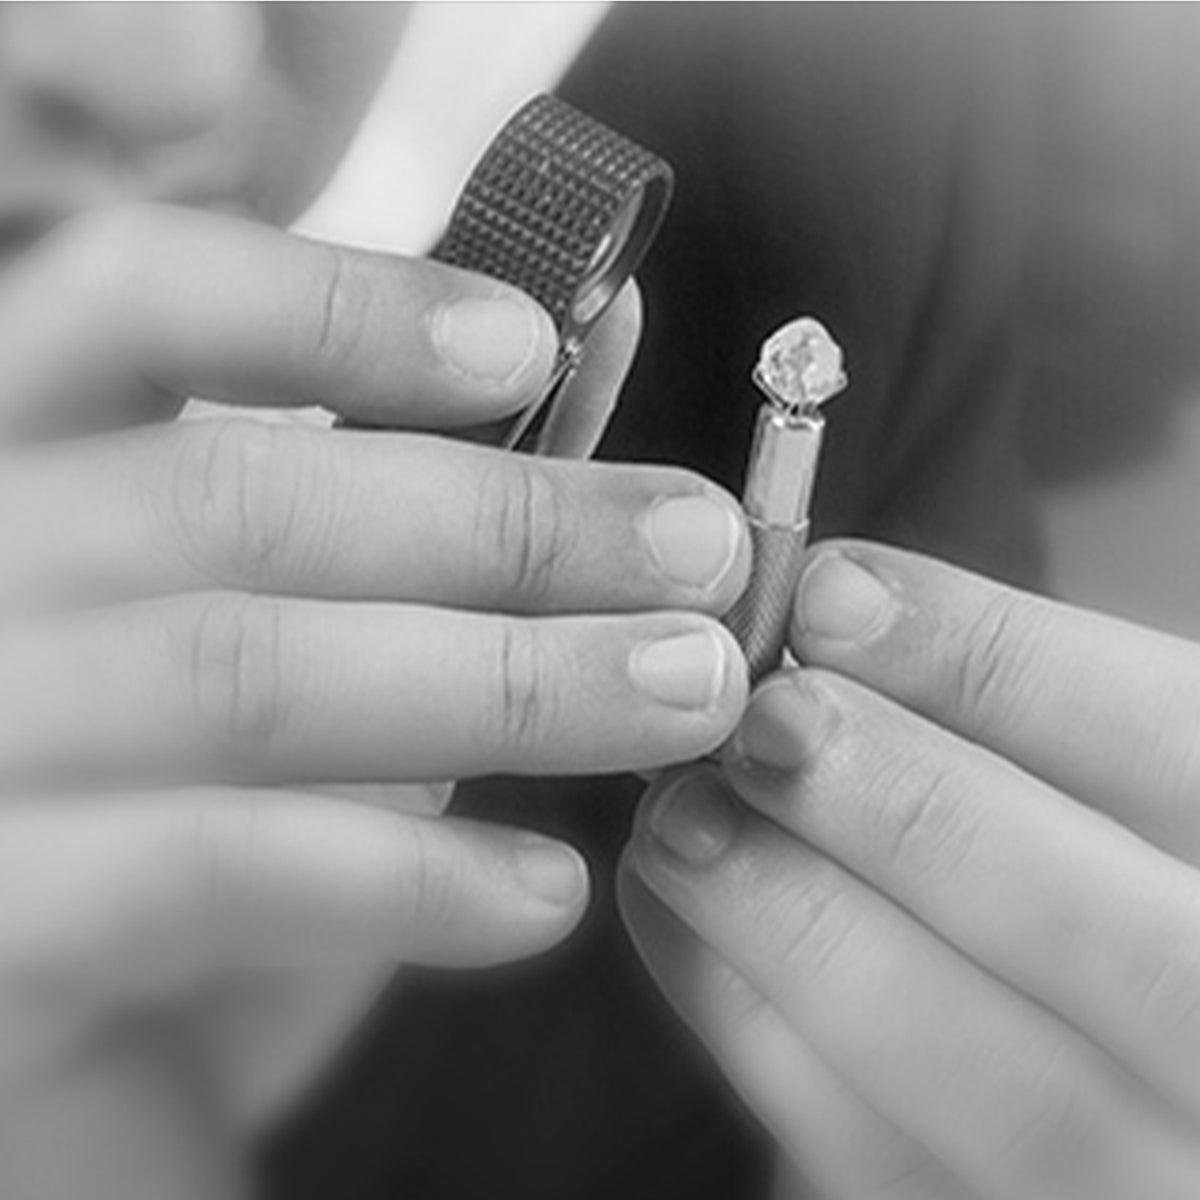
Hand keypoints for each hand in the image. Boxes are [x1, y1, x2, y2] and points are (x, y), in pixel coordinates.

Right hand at [0, 205, 750, 1131]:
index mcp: (22, 446)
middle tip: (702, 557)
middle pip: (238, 498)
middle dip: (507, 526)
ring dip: (506, 686)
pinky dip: (411, 879)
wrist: (51, 1047)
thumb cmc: (177, 769)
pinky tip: (550, 891)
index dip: (340, 306)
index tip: (534, 347)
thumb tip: (599, 332)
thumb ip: (411, 459)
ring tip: (683, 691)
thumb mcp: (276, 598)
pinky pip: (219, 871)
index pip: (138, 296)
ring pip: (247, 676)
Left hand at [624, 540, 1199, 1199]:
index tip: (831, 595)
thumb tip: (836, 614)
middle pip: (1110, 944)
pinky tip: (674, 908)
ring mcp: (1149, 1179)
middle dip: (909, 806)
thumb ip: (1018, 727)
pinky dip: (755, 1027)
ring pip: (1000, 1093)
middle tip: (760, 715)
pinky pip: (874, 1166)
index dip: (1005, 667)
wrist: (1109, 1067)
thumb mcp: (1103, 794)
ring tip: (682, 814)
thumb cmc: (1096, 882)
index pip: (1180, 759)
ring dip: (803, 926)